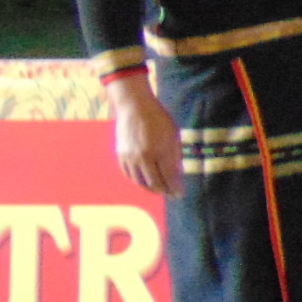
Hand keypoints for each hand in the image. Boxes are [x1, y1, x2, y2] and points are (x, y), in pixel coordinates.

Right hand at [110, 75, 182, 196]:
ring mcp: (130, 157)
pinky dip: (138, 181)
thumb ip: (175, 156)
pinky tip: (145, 181)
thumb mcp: (173, 135)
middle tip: (172, 194)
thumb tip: (177, 175)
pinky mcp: (121, 155)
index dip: (175, 188)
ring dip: (150, 189)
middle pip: (154, 183)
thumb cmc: (158, 119)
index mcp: (159, 150)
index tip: (181, 194)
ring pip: (140, 182)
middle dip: (164, 191)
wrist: (135, 106)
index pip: (169, 177)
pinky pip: (129, 174)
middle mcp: (143, 156)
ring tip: (160, 190)